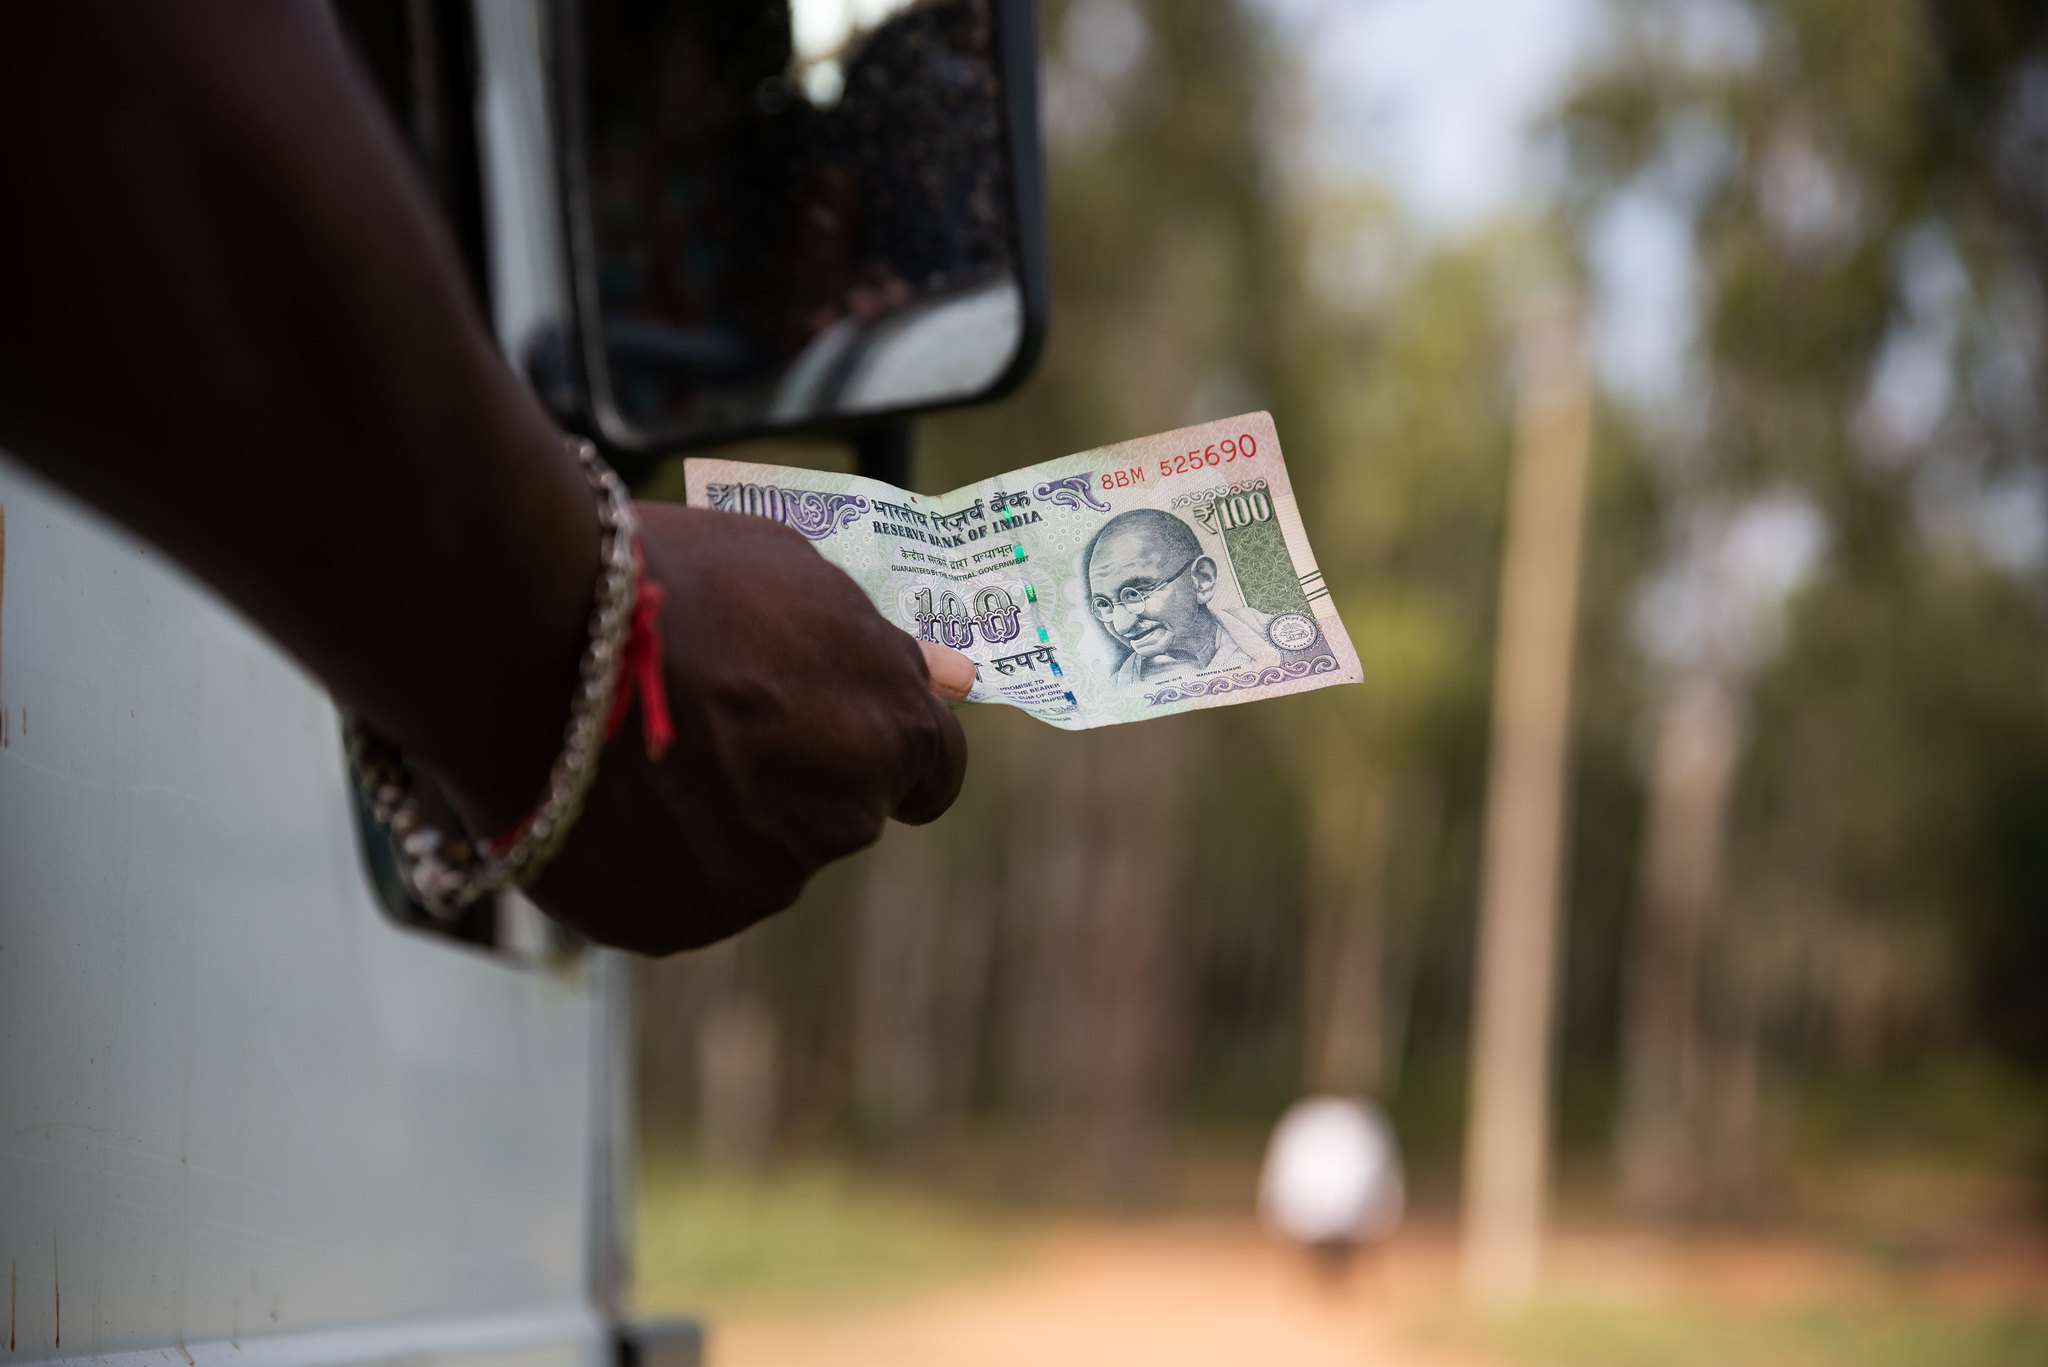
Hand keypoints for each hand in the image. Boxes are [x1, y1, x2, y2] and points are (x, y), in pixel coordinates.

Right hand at [519, 503, 968, 953]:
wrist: (533, 636)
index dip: (881, 750)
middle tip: (708, 718)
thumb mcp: (800, 579)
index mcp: (891, 735)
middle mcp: (843, 822)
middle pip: (836, 813)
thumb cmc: (674, 583)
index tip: (839, 734)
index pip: (932, 774)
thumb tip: (951, 680)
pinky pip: (681, 893)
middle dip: (790, 775)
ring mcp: (761, 883)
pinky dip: (653, 858)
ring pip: (755, 857)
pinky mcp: (680, 924)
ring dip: (717, 817)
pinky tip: (605, 796)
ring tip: (636, 747)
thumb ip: (877, 646)